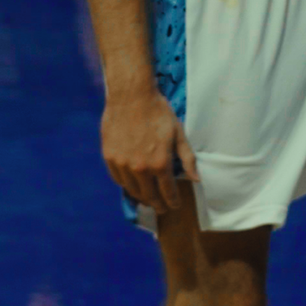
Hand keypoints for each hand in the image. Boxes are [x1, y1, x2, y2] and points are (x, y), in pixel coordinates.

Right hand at [100, 89, 199, 220]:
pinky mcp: (109, 157)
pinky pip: (118, 179)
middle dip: (158, 204)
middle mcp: (140, 168)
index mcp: (160, 164)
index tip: (175, 206)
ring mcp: (123, 164)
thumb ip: (187, 159)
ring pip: (133, 190)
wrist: (132, 96)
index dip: (172, 202)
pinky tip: (132, 186)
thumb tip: (196, 179)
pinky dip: (126, 186)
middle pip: (150, 195)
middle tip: (162, 208)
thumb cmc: (159, 113)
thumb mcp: (179, 134)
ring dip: (142, 197)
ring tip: (148, 199)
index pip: (167, 192)